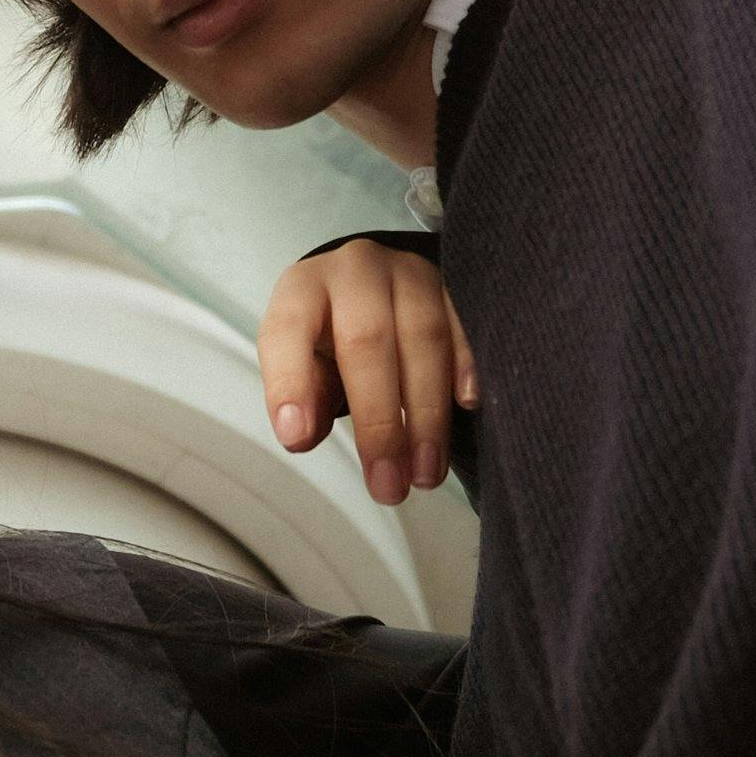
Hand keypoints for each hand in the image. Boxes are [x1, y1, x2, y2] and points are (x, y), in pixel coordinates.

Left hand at [260, 240, 475, 505]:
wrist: (374, 285)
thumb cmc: (331, 334)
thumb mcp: (304, 360)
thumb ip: (302, 395)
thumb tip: (301, 436)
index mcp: (302, 289)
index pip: (288, 331)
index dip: (290, 384)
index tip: (298, 440)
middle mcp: (354, 271)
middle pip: (366, 342)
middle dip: (379, 422)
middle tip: (387, 485)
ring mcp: (407, 273)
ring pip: (423, 337)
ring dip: (427, 414)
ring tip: (426, 473)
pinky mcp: (450, 283)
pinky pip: (464, 323)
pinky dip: (466, 367)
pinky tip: (466, 407)